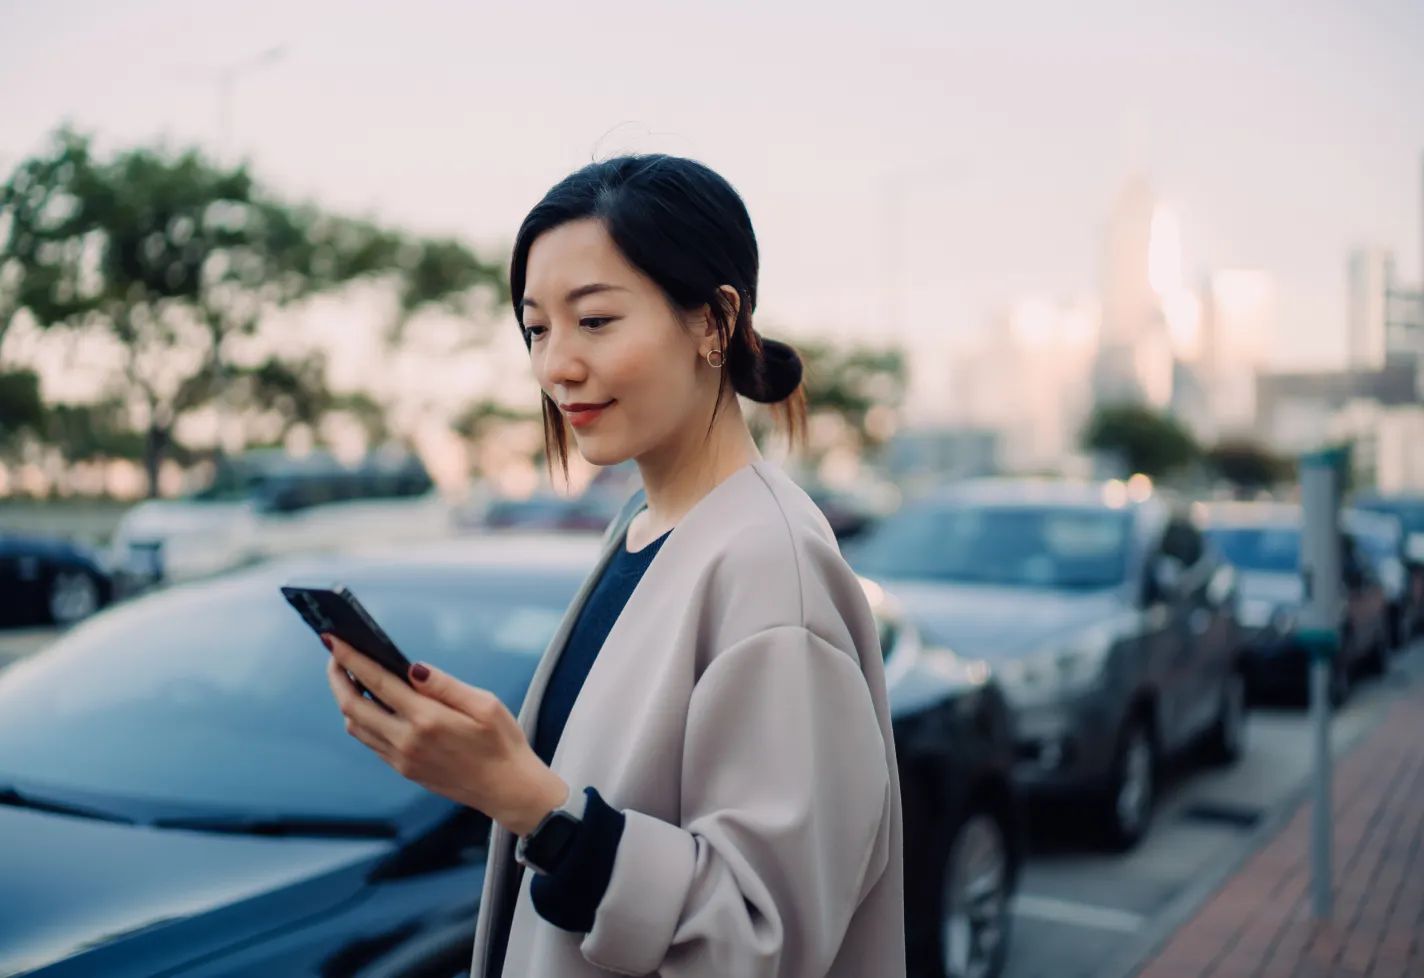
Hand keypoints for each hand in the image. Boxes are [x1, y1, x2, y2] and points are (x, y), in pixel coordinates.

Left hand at [324, 635, 567, 836]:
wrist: (507, 789)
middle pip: (352, 706)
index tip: (333, 639)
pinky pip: (370, 741)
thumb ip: (445, 685)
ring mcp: (402, 759)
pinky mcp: (404, 769)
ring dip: (347, 699)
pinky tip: (374, 704)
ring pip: (356, 726)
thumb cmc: (502, 742)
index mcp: (427, 719)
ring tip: (353, 677)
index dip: (351, 658)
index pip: (376, 682)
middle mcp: (407, 741)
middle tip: (336, 655)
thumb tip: (412, 667)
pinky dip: (362, 718)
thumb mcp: (485, 704)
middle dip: (337, 677)